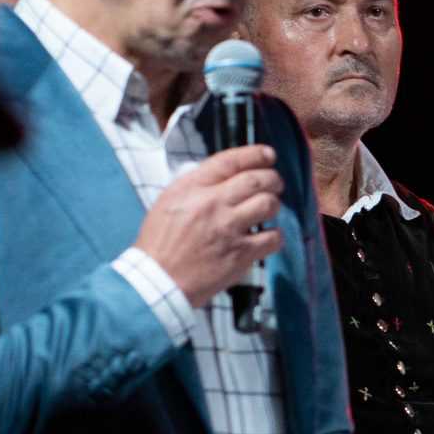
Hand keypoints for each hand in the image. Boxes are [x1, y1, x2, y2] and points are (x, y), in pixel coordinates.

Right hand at [134, 144, 283, 306]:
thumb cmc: (161, 242)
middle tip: (274, 184)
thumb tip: (228, 175)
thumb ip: (197, 186)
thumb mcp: (169, 202)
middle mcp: (211, 204)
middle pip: (257, 180)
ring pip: (268, 204)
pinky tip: (268, 236)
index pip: (229, 161)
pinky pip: (273, 237)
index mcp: (190, 188)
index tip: (268, 155)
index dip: (254, 154)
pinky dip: (275, 236)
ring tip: (268, 209)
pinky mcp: (241, 253)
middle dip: (272, 179)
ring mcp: (228, 228)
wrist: (158, 279)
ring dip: (274, 204)